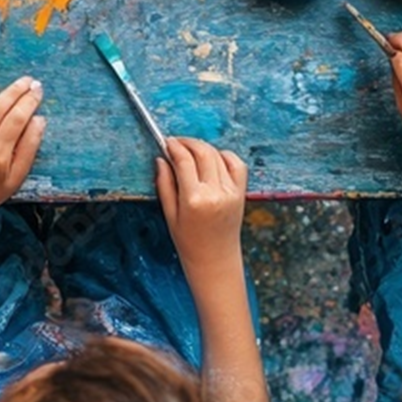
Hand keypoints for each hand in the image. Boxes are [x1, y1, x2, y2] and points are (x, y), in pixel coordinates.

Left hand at [0, 77, 45, 225]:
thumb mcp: (16, 178)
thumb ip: (30, 148)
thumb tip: (39, 119)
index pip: (17, 121)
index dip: (29, 103)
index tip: (39, 91)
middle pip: (2, 110)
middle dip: (19, 93)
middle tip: (33, 83)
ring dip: (3, 91)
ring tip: (18, 83)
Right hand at [155, 137, 249, 280]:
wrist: (215, 260)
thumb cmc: (189, 242)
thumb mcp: (170, 214)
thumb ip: (164, 184)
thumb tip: (161, 159)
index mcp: (194, 199)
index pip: (184, 160)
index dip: (174, 146)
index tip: (166, 142)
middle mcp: (215, 193)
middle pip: (203, 152)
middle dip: (188, 142)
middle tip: (176, 142)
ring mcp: (231, 192)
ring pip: (218, 155)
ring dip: (203, 147)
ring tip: (191, 151)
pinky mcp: (241, 193)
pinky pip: (236, 164)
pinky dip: (225, 156)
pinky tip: (213, 159)